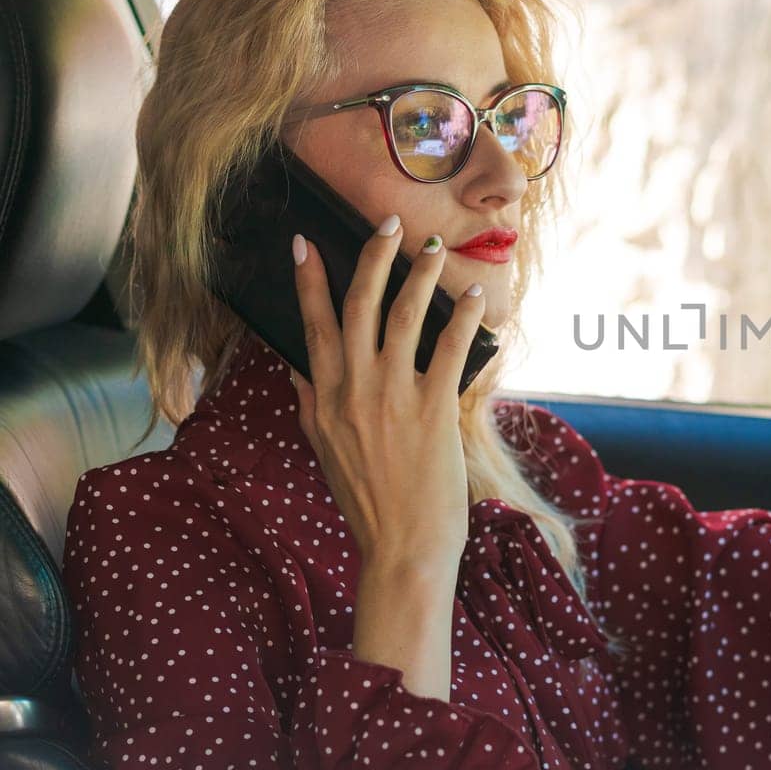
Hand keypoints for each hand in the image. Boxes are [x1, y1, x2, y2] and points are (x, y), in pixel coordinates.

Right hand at [288, 215, 486, 570]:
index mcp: (325, 398)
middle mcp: (355, 389)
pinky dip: (462, 319)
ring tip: (432, 247)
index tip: (306, 242)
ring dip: (419, 276)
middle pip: (360, 308)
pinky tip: (474, 296)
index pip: (313, 326)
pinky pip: (450, 350)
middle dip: (372, 258)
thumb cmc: (366, 500)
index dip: (309, 281)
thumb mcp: (322, 448)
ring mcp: (393, 397)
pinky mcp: (433, 410)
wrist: (402, 547)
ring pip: (404, 318)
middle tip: (388, 222)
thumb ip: (310, 401)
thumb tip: (296, 362)